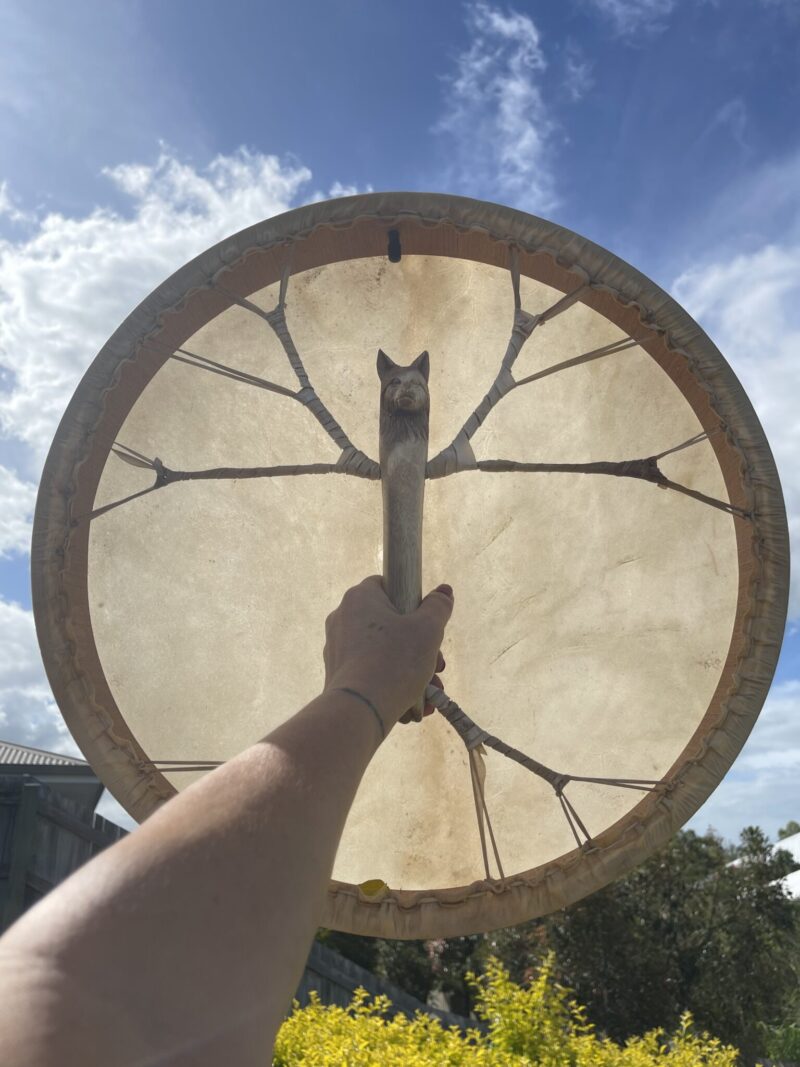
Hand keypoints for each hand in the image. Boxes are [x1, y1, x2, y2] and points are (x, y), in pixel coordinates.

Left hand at [323, 576, 453, 729]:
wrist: (359, 710)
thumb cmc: (395, 661)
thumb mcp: (428, 630)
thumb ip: (438, 607)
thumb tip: (445, 591)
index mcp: (359, 598)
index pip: (387, 585)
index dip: (411, 601)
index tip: (427, 623)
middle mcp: (343, 618)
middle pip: (389, 623)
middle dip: (419, 646)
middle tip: (438, 665)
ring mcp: (337, 647)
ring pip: (383, 651)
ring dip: (411, 668)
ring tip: (432, 691)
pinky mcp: (337, 674)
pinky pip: (371, 672)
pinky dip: (392, 682)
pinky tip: (414, 704)